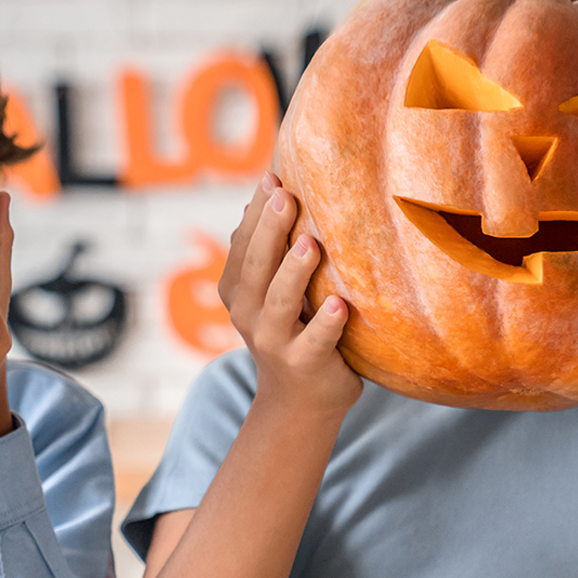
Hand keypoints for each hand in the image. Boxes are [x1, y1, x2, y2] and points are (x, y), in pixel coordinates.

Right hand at [219, 173, 360, 417]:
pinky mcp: (305, 363)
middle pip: (255, 267)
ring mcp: (274, 341)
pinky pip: (316, 341)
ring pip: (281, 302)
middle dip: (269, 230)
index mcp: (237, 290)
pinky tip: (340, 305)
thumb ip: (268, 251)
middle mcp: (249, 314)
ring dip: (295, 272)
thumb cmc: (292, 330)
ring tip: (311, 244)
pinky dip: (326, 323)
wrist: (299, 400)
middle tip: (286, 197)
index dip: (256, 212)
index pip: (242, 244)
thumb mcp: (270, 291)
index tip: (273, 177)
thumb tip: (270, 189)